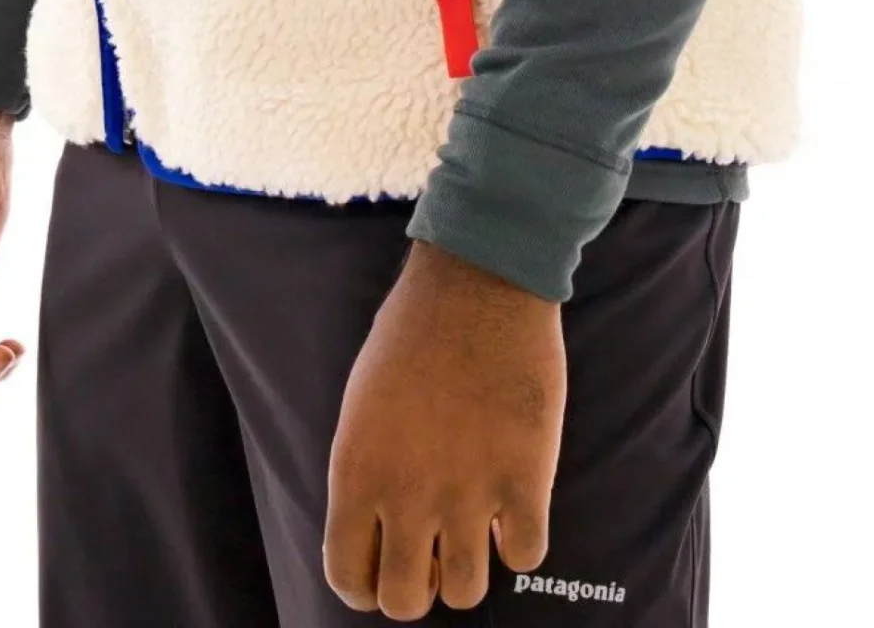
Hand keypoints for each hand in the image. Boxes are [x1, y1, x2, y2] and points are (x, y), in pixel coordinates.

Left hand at [323, 239, 565, 615]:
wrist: (477, 279)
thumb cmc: (413, 331)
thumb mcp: (363, 404)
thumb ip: (369, 471)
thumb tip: (383, 526)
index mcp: (357, 471)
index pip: (348, 578)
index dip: (366, 586)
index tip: (383, 569)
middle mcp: (407, 493)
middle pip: (406, 601)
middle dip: (419, 586)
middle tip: (433, 551)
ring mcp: (468, 490)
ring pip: (468, 593)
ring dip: (470, 569)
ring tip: (474, 526)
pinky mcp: (525, 478)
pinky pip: (525, 556)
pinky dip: (521, 541)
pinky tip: (515, 502)